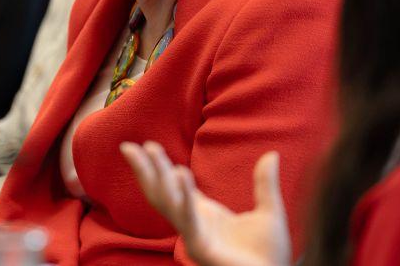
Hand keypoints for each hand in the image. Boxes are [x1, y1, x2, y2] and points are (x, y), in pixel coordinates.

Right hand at [120, 142, 290, 265]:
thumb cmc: (268, 255)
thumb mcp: (269, 211)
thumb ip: (265, 183)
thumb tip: (272, 154)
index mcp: (204, 214)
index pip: (175, 186)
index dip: (159, 167)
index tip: (148, 145)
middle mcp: (194, 223)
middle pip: (161, 193)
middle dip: (144, 170)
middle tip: (127, 147)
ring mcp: (194, 236)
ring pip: (168, 203)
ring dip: (158, 176)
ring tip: (151, 150)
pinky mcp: (202, 249)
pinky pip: (189, 220)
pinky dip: (184, 198)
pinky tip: (181, 173)